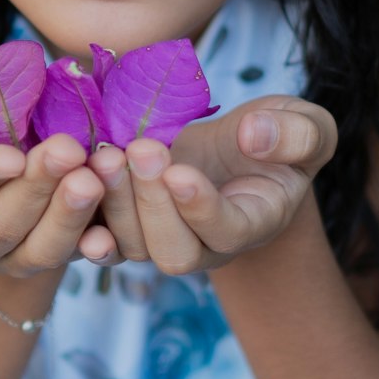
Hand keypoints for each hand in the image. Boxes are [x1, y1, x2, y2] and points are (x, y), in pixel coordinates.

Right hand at [0, 92, 109, 280]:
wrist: (6, 158)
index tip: (13, 156)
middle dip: (36, 188)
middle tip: (67, 151)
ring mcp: (11, 262)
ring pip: (40, 250)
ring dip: (69, 215)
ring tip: (91, 179)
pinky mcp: (54, 261)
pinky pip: (78, 262)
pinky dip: (95, 246)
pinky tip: (106, 233)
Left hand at [81, 96, 337, 273]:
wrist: (244, 147)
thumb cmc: (280, 136)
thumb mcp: (308, 127)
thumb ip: (297, 135)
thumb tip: (255, 136)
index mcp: (254, 222)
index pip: (226, 233)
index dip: (201, 209)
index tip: (181, 170)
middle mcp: (207, 243)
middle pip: (173, 251)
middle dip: (152, 204)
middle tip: (140, 149)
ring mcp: (164, 237)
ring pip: (132, 245)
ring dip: (114, 202)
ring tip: (105, 153)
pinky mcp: (129, 222)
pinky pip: (101, 234)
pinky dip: (82, 216)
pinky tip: (70, 184)